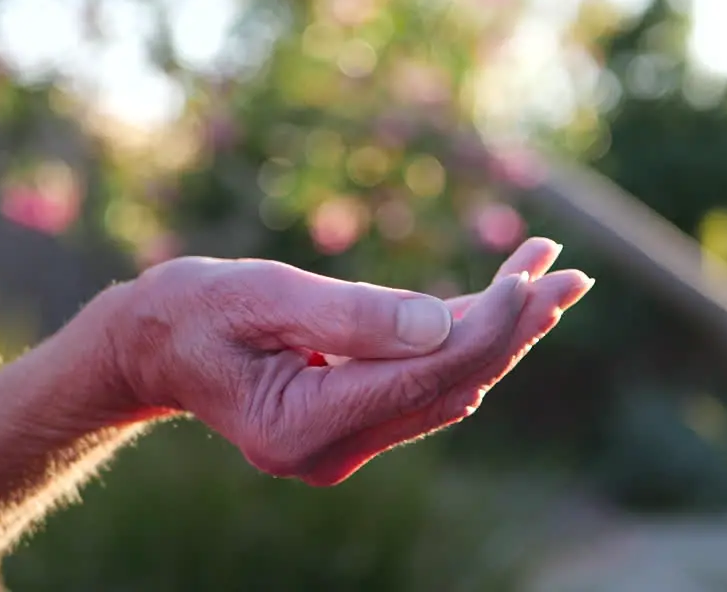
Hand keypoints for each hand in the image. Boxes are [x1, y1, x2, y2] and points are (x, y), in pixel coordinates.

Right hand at [107, 238, 592, 484]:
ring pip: (447, 383)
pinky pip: (425, 379)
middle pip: (449, 386)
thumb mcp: (261, 296)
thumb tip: (446, 322)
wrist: (155, 345)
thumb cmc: (194, 310)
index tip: (532, 277)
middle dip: (514, 327)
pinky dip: (468, 335)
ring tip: (556, 276)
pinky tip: (508, 298)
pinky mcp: (354, 422)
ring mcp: (345, 443)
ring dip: (503, 330)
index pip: (421, 378)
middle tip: (571, 276)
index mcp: (301, 426)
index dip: (486, 327)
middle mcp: (332, 449)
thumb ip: (350, 313)